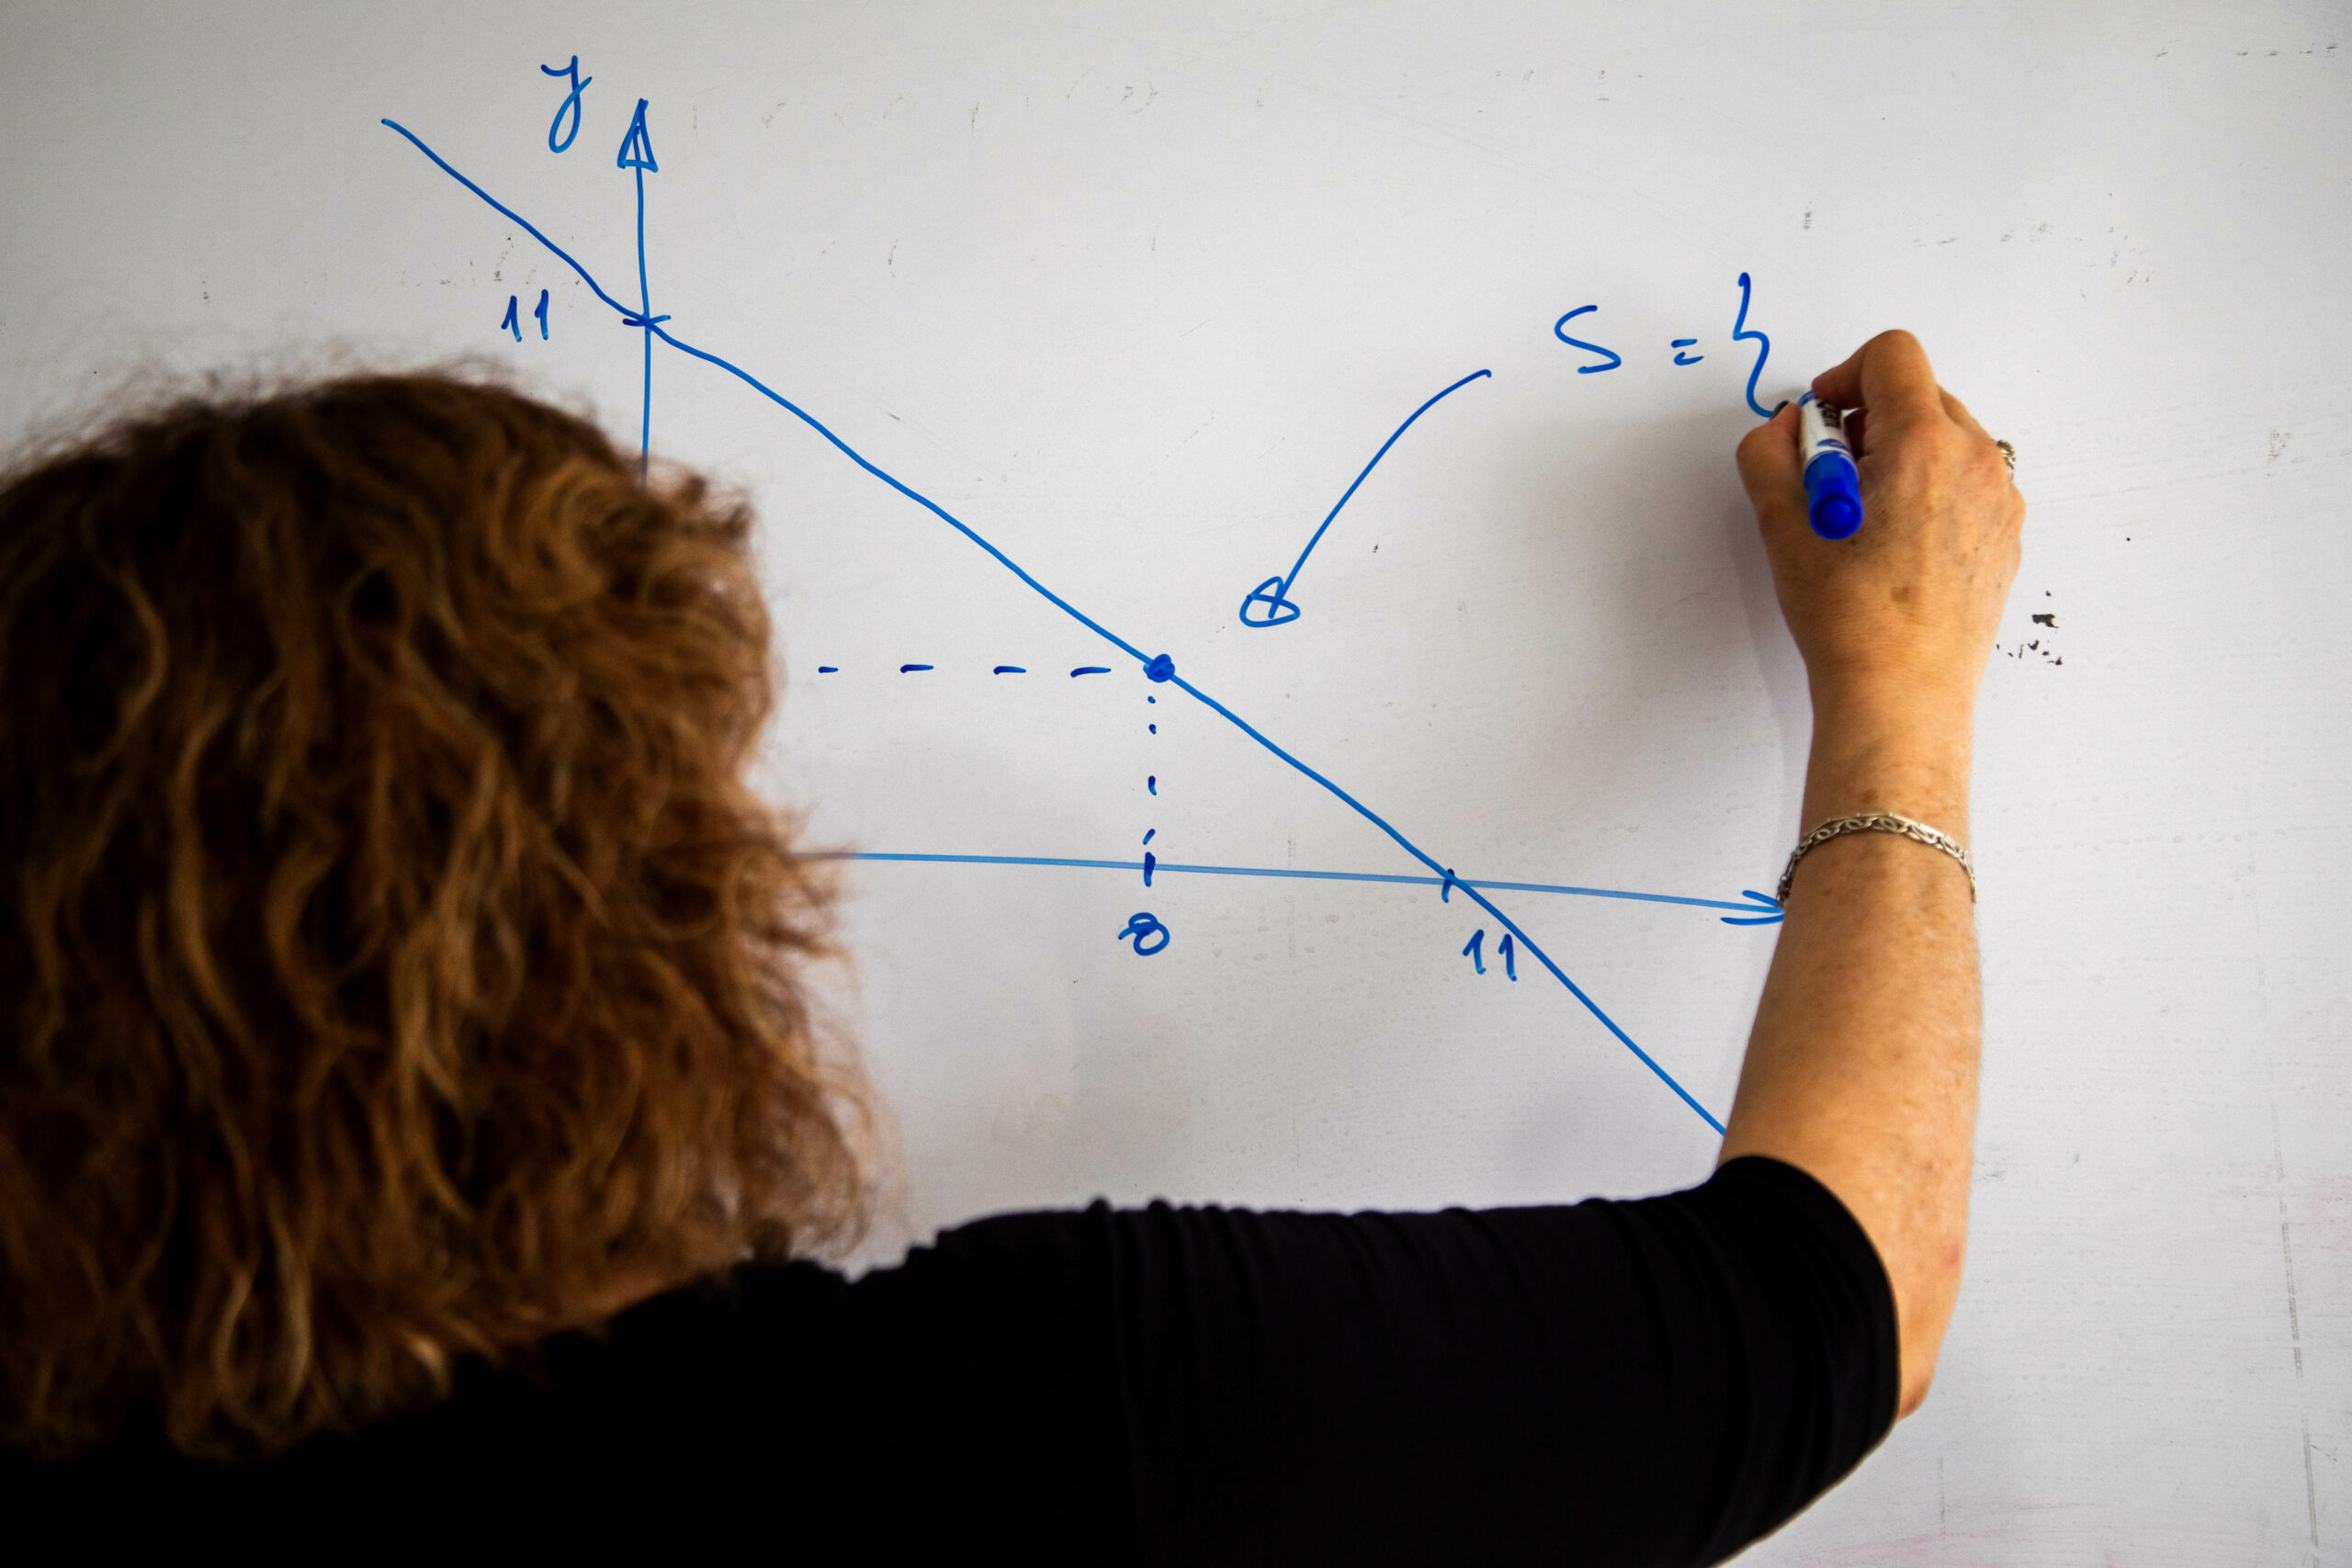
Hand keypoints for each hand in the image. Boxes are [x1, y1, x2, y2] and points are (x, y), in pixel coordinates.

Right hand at [1735, 331, 2022, 722]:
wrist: (1900, 693)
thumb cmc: (1851, 618)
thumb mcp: (1782, 525)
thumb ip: (1768, 454)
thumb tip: (1784, 429)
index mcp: (1923, 443)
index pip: (1893, 356)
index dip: (1845, 375)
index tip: (1822, 420)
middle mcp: (1975, 460)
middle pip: (1921, 395)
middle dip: (1869, 422)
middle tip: (1832, 481)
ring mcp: (1999, 499)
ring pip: (1946, 440)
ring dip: (1901, 457)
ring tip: (1865, 520)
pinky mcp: (2005, 535)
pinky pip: (1967, 483)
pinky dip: (1930, 492)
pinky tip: (1895, 546)